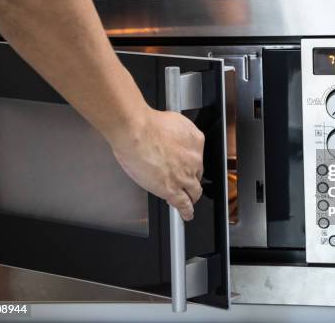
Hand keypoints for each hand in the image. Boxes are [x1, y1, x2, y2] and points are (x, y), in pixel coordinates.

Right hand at [109, 106, 204, 220]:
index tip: (186, 164)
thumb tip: (173, 137)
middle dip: (192, 178)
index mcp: (196, 141)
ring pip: (194, 191)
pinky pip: (184, 204)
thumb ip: (177, 132)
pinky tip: (187, 214)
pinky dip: (187, 211)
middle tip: (185, 181)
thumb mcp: (173, 120)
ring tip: (190, 202)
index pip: (197, 157)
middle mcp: (194, 159)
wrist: (137, 131)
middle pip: (197, 174)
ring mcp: (185, 176)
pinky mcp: (172, 190)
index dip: (190, 162)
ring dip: (192, 196)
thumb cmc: (147, 123)